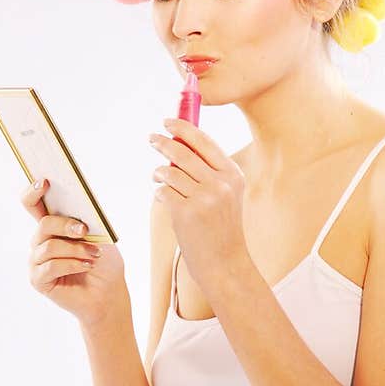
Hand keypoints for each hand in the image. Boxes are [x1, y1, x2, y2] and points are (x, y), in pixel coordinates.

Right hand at [20, 178, 127, 329]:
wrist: (108, 294)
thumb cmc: (103, 263)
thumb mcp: (100, 236)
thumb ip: (87, 221)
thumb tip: (77, 211)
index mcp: (53, 226)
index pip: (33, 204)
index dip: (33, 191)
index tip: (44, 182)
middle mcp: (40, 242)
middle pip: (44, 224)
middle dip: (66, 225)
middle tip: (85, 231)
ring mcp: (37, 261)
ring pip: (50, 246)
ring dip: (76, 249)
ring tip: (94, 255)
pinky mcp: (38, 280)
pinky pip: (51, 266)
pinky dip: (72, 264)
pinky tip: (87, 266)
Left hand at [149, 117, 250, 303]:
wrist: (224, 264)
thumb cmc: (221, 229)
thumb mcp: (226, 196)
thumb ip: (208, 171)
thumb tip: (178, 144)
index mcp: (233, 175)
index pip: (205, 142)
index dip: (184, 128)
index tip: (168, 122)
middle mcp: (221, 184)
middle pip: (183, 153)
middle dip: (163, 142)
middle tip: (151, 138)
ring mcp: (204, 198)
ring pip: (169, 171)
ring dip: (159, 172)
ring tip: (158, 177)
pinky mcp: (186, 213)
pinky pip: (162, 192)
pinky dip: (159, 193)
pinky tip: (164, 200)